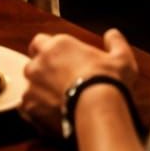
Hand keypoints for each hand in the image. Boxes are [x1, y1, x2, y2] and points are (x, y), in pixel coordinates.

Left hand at [22, 29, 137, 137]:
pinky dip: (38, 111)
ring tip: (60, 103)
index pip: (40, 42)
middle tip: (61, 85)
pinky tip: (53, 116)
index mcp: (57, 46)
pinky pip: (28, 107)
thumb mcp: (121, 59)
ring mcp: (32, 84)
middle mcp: (39, 62)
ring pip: (31, 86)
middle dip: (43, 72)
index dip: (48, 51)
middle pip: (33, 64)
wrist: (98, 111)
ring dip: (41, 92)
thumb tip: (112, 34)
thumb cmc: (109, 83)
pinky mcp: (30, 106)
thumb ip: (116, 43)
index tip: (59, 62)